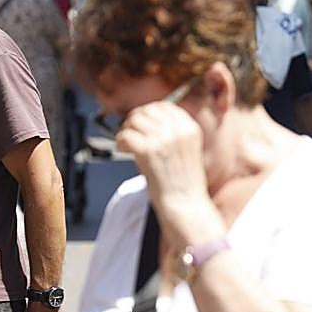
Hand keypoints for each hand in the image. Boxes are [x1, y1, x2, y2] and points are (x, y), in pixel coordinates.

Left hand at [115, 101, 222, 246]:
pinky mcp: (148, 151)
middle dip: (135, 120)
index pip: (165, 106)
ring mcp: (162, 140)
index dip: (149, 112)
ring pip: (134, 120)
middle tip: (131, 133)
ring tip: (127, 144)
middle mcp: (178, 130)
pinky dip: (121, 142)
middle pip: (147, 110)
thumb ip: (171, 133)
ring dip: (127, 130)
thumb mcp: (186, 150)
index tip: (142, 122)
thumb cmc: (184, 183)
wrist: (185, 205)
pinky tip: (124, 151)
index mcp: (190, 128)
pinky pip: (125, 135)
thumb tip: (145, 119)